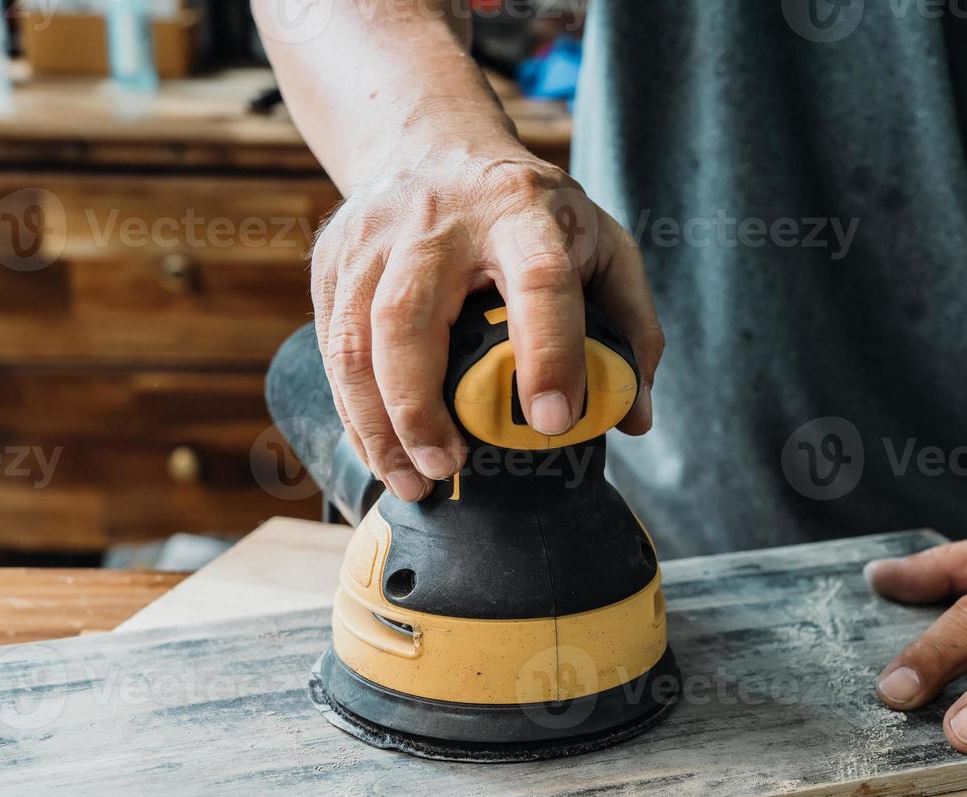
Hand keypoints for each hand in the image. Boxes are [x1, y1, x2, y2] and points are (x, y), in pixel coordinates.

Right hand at [310, 131, 662, 500]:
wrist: (435, 146)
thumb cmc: (532, 215)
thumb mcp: (601, 246)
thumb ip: (632, 326)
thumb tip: (634, 417)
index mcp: (521, 210)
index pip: (538, 279)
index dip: (548, 353)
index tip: (554, 422)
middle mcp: (437, 217)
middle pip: (407, 315)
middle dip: (420, 405)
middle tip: (449, 466)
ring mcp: (373, 236)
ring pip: (355, 339)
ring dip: (378, 423)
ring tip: (413, 480)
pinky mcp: (333, 261)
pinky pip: (333, 348)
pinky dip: (355, 412)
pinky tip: (383, 453)